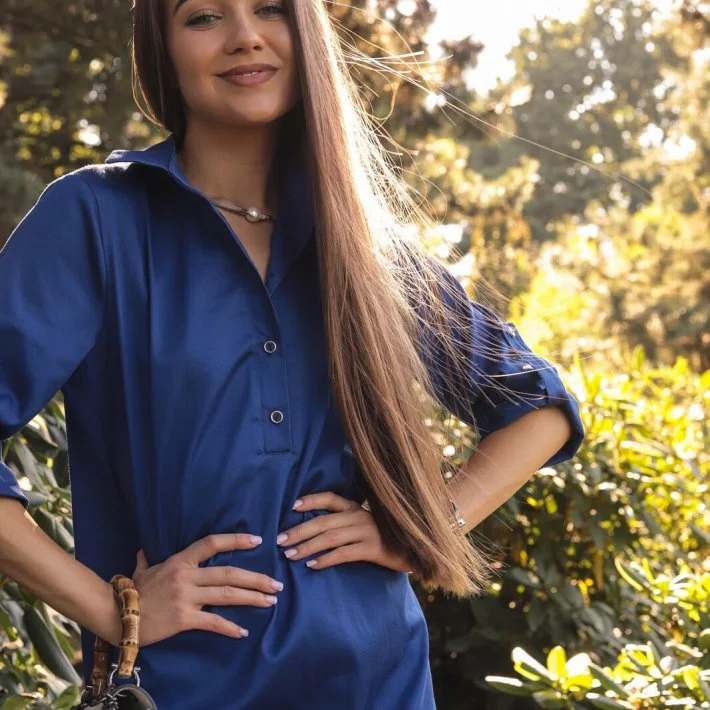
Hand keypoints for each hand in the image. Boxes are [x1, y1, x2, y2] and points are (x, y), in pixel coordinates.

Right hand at [130, 534, 284, 645]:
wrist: (116, 616)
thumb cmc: (132, 593)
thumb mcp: (142, 572)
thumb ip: (147, 560)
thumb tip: (142, 550)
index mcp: (180, 561)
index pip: (212, 543)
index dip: (236, 540)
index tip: (258, 540)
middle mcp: (186, 576)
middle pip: (229, 573)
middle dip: (256, 578)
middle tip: (276, 584)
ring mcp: (186, 597)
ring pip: (227, 595)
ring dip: (252, 598)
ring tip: (270, 601)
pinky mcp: (183, 618)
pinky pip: (212, 622)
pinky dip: (230, 627)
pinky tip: (243, 631)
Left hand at [276, 492, 412, 573]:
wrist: (414, 551)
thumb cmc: (384, 538)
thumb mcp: (365, 524)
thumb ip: (344, 523)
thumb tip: (313, 531)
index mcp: (356, 507)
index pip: (329, 498)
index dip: (311, 500)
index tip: (292, 507)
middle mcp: (359, 516)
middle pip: (323, 521)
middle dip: (299, 530)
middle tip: (280, 540)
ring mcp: (367, 531)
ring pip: (330, 538)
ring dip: (307, 546)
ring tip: (290, 555)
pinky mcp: (372, 549)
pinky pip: (344, 554)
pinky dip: (326, 559)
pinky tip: (312, 566)